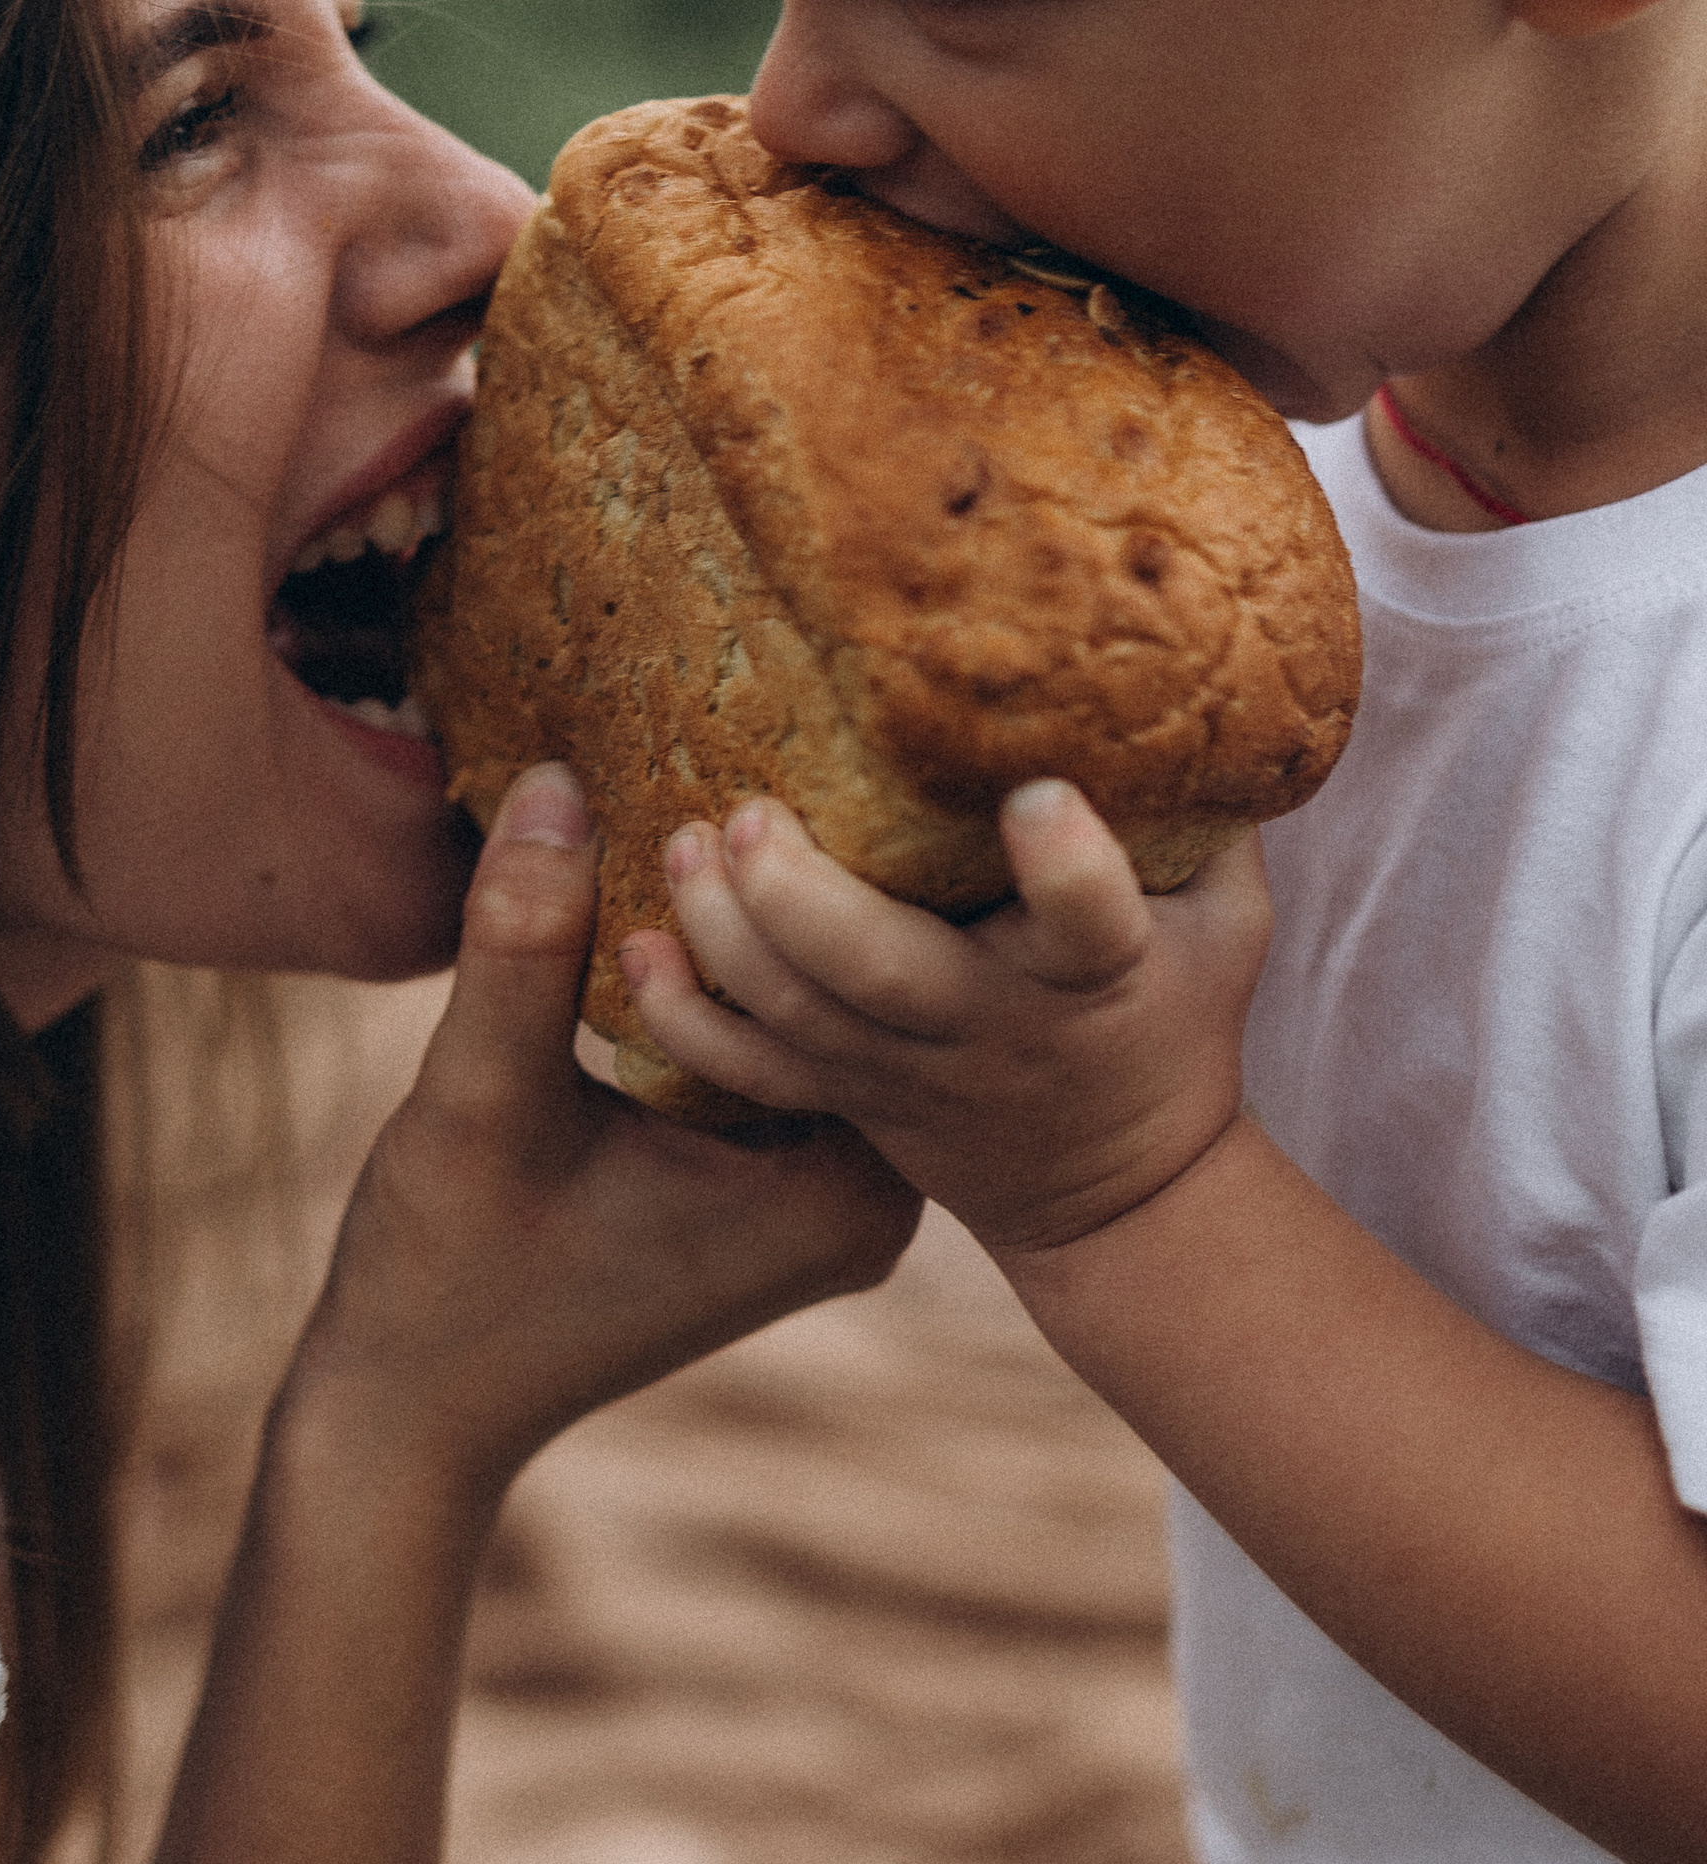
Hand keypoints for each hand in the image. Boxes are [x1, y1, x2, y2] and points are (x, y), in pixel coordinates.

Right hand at [288, 764, 918, 1503]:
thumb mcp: (482, 1097)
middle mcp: (860, 1202)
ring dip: (772, 908)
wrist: (411, 1414)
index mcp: (837, 1193)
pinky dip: (736, 963)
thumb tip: (562, 779)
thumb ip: (526, 941)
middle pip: (871, 992)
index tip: (829, 721)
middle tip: (802, 703)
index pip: (893, 987)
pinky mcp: (765, 1184)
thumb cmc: (446, 1280)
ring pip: (823, 1006)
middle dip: (825, 867)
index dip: (861, 854)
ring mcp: (816, 1196)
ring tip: (750, 749)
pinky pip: (775, 1038)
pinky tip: (691, 851)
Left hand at [615, 783, 1269, 1264]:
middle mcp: (993, 1026)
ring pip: (800, 1019)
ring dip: (725, 937)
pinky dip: (685, 1024)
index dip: (1067, 868)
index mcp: (1098, 975)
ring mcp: (908, 1072)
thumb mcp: (1227, 924)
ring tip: (682, 847)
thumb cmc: (1176, 1015)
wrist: (1120, 1198)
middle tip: (749, 815)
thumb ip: (1210, 815)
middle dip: (806, 901)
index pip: (1092, 924)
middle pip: (889, 978)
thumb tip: (1203, 666)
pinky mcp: (851, 1098)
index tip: (1035, 795)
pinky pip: (753, 1075)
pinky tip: (636, 953)